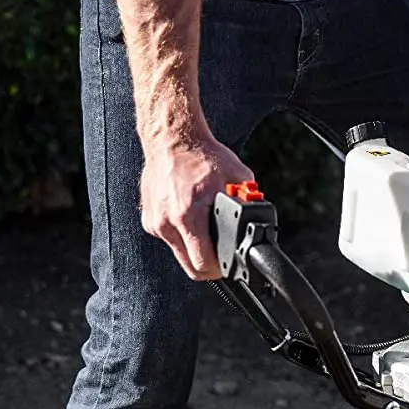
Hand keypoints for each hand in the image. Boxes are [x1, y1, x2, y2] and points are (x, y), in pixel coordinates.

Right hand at [138, 135, 252, 279]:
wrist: (171, 139)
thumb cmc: (203, 156)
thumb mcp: (237, 177)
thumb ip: (248, 202)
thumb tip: (259, 220)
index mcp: (188, 215)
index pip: (202, 264)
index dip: (219, 269)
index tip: (227, 266)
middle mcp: (167, 222)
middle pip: (189, 267)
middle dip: (207, 266)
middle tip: (220, 257)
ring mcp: (155, 222)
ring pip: (179, 253)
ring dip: (193, 249)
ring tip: (204, 230)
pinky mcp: (149, 219)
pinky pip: (169, 238)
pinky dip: (181, 235)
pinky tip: (189, 218)